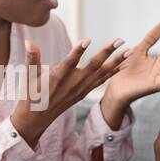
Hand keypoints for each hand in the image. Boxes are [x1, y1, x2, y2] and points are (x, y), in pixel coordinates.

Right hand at [10, 37, 126, 147]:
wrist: (36, 120)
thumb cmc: (30, 96)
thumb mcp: (29, 77)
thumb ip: (32, 58)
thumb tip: (29, 42)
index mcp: (57, 78)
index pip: (68, 63)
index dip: (77, 52)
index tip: (87, 40)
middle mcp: (72, 84)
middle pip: (92, 66)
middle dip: (107, 52)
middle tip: (120, 40)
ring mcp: (80, 89)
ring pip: (101, 74)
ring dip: (117, 62)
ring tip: (130, 51)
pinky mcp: (83, 93)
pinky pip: (101, 81)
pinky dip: (113, 73)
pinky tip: (123, 65)